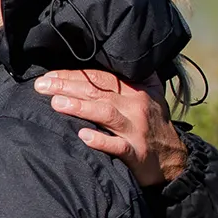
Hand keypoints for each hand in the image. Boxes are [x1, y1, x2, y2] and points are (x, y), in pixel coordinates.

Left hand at [37, 69, 188, 187]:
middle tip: (42, 86)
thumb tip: (126, 57)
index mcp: (135, 91)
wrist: (176, 160)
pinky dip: (100, 141)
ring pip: (106, 114)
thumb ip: (138, 76)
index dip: (74, 75)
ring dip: (80, 108)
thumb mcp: (153, 95)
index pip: (101, 78)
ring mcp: (136, 131)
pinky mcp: (137, 155)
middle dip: (68, 87)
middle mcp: (135, 108)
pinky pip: (118, 146)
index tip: (49, 76)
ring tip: (56, 103)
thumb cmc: (155, 125)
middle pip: (98, 92)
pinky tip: (82, 136)